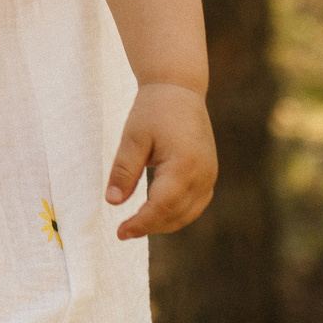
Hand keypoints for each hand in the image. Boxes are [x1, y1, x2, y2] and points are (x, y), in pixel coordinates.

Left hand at [108, 82, 216, 238]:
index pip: (162, 207)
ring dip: (164, 224)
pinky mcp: (210, 174)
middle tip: (123, 231)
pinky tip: (156, 214)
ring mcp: (210, 175)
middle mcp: (203, 174)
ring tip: (137, 224)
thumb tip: (113, 202)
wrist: (179, 90)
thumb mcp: (132, 138)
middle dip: (150, 227)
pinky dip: (177, 214)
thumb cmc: (153, 110)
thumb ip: (123, 171)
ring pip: (188, 214)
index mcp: (184, 165)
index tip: (120, 233)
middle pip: (176, 215)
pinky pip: (195, 204)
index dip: (141, 224)